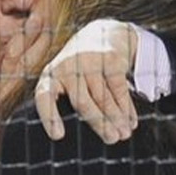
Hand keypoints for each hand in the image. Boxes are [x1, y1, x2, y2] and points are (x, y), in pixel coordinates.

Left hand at [35, 18, 137, 143]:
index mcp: (51, 76)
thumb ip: (69, 103)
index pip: (44, 96)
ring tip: (124, 134)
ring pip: (104, 97)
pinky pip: (119, 88)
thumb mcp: (67, 81)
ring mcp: (88, 60)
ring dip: (116, 118)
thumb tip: (80, 138)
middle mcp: (66, 66)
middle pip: (82, 102)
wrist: (100, 34)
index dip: (50, 116)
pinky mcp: (109, 58)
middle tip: (112, 140)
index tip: (58, 136)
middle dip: (99, 123)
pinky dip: (127, 107)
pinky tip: (131, 120)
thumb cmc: (80, 69)